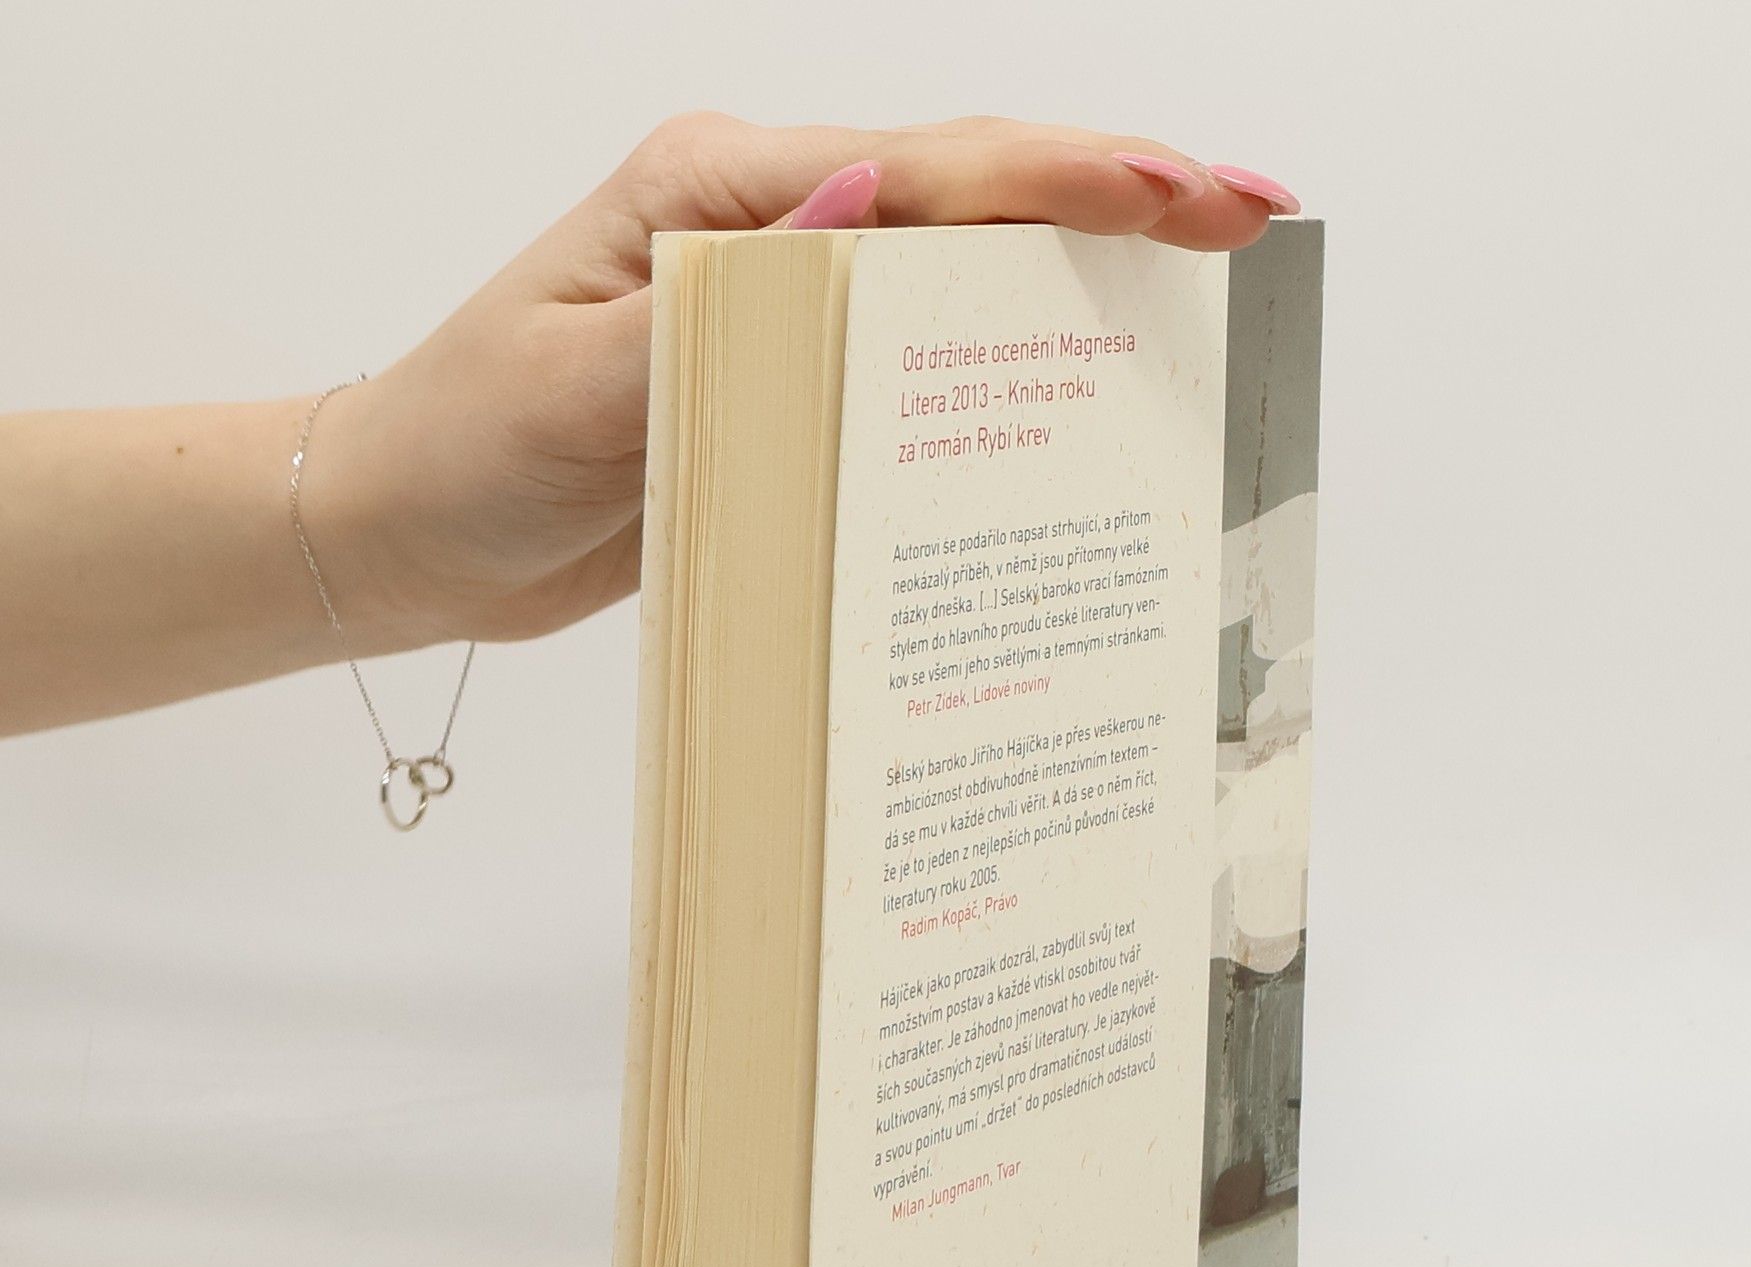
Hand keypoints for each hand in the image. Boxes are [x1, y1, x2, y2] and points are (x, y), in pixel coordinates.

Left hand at [307, 115, 1299, 648]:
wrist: (409, 530)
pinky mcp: (786, 385)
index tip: (1197, 191)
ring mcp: (783, 305)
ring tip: (1208, 299)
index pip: (932, 167)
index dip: (1075, 174)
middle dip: (1122, 203)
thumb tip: (873, 200)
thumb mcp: (575, 383)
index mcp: (721, 192)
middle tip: (1256, 222)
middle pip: (976, 198)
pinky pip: (917, 366)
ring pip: (963, 276)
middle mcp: (767, 229)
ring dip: (1084, 282)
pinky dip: (1005, 372)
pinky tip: (1078, 401)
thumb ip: (721, 307)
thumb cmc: (466, 450)